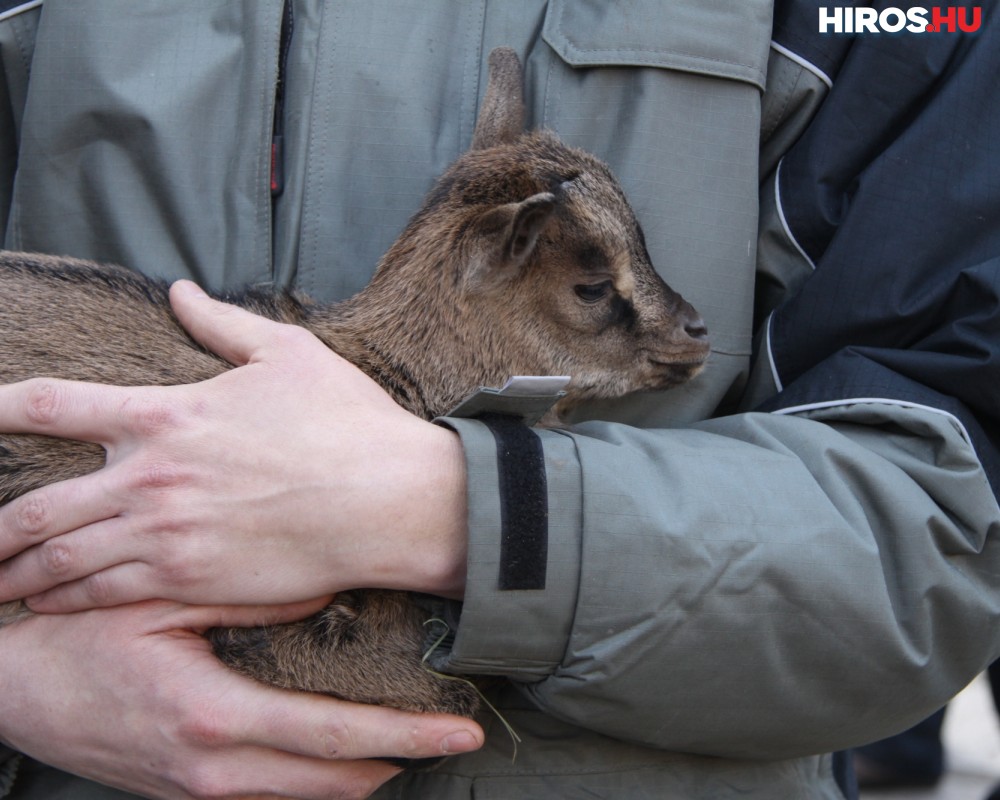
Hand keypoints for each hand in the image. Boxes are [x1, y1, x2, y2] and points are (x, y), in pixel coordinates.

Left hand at [0, 281, 467, 609]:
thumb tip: (180, 291)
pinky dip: (66, 600)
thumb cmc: (345, 423)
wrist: (387, 499)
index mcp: (166, 415)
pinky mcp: (189, 580)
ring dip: (18, 571)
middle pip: (35, 506)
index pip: (52, 405)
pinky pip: (105, 594)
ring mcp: (165, 535)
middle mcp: (150, 477)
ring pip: (61, 559)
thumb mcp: (288, 354)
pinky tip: (48, 604)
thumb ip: (222, 324)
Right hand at [0, 600, 482, 798]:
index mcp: (213, 719)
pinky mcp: (189, 792)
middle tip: (454, 734)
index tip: (457, 729)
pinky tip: (345, 755)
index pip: (334, 740)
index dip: (406, 736)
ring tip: (412, 740)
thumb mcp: (158, 602)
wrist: (11, 690)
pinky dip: (321, 781)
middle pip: (336, 784)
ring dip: (366, 772)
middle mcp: (214, 771)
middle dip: (403, 760)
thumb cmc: (76, 638)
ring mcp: (201, 791)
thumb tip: (324, 588)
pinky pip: (275, 799)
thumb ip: (247, 596)